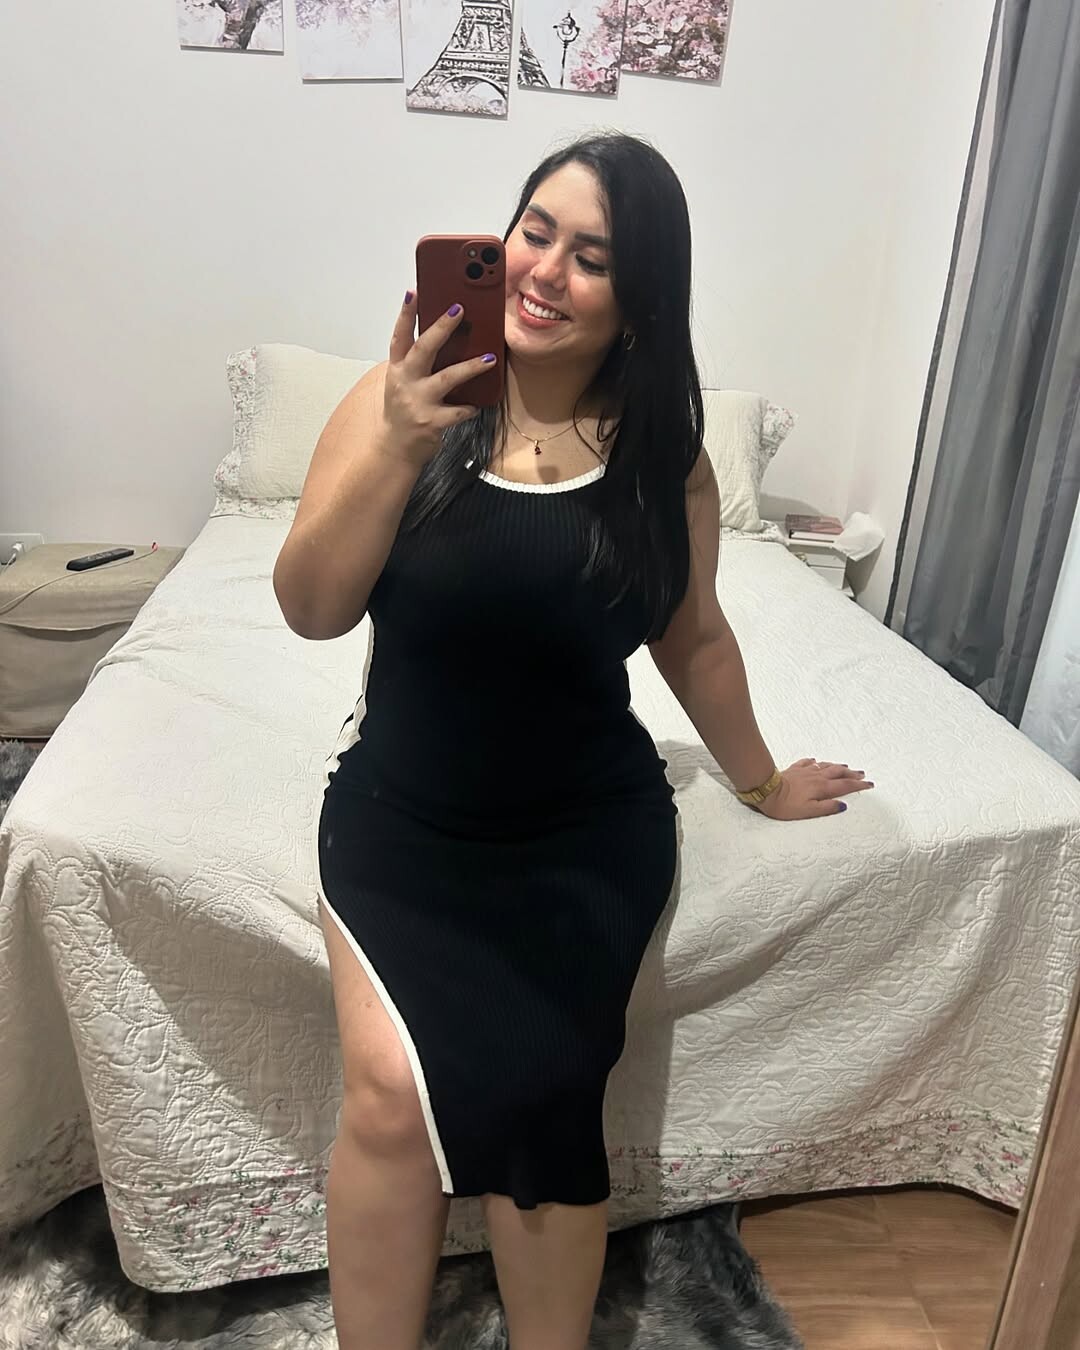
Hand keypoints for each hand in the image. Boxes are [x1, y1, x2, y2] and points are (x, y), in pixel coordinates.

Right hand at [378, 291, 496, 467]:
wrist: (394, 448)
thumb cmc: (403, 410)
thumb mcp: (402, 382)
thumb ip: (418, 363)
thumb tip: (446, 338)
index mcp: (397, 369)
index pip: (400, 336)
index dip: (406, 314)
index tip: (413, 292)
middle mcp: (405, 382)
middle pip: (423, 349)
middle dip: (441, 328)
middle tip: (459, 309)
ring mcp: (418, 402)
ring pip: (446, 378)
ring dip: (469, 368)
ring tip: (489, 359)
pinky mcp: (431, 422)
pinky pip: (457, 411)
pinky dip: (469, 407)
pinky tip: (477, 404)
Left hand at [755, 758, 873, 820]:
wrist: (767, 790)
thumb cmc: (786, 805)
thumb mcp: (809, 811)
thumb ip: (827, 808)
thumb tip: (843, 805)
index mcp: (822, 788)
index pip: (845, 786)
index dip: (858, 785)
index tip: (870, 784)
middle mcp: (816, 777)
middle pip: (838, 773)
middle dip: (852, 773)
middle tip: (862, 774)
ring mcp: (805, 772)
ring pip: (825, 766)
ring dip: (837, 766)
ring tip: (845, 766)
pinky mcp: (794, 769)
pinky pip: (807, 763)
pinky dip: (815, 762)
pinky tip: (815, 761)